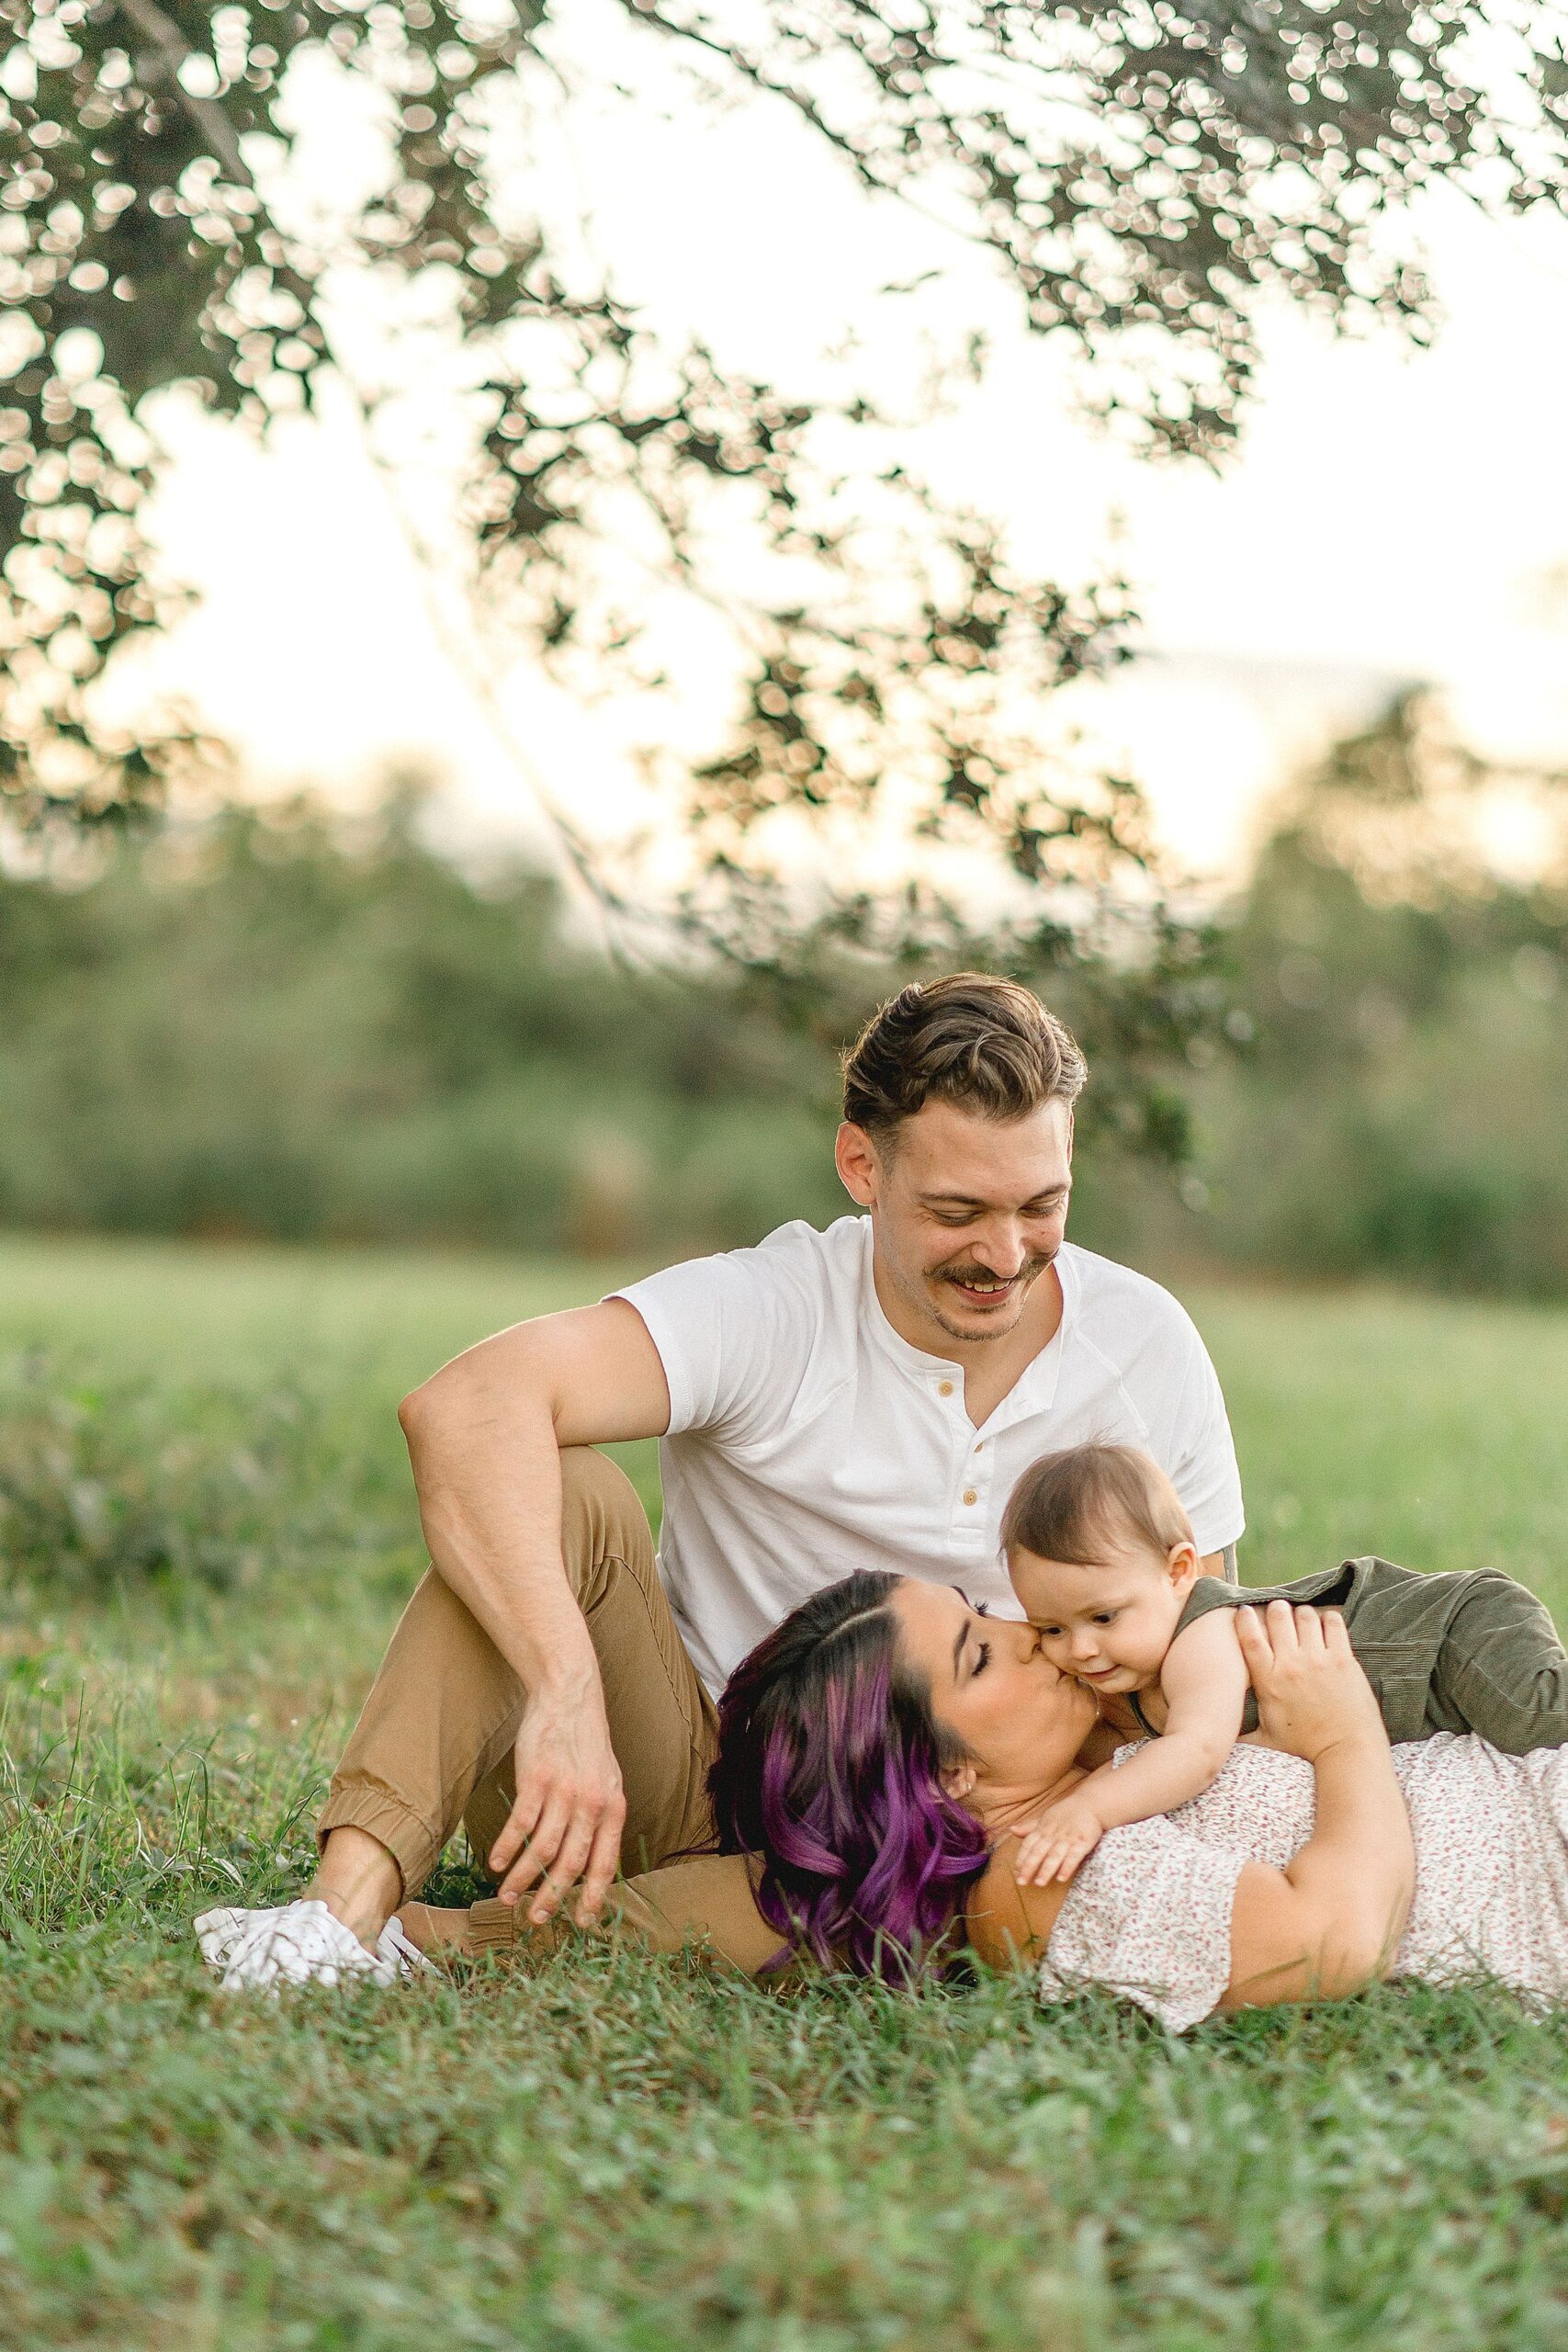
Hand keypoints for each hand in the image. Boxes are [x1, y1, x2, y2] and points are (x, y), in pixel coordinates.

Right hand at [487, 1676, 626, 1925]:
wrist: (570, 1698)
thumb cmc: (586, 1744)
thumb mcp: (608, 1781)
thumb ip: (602, 1818)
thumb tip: (594, 1862)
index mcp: (614, 1809)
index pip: (605, 1863)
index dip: (593, 1896)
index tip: (581, 1922)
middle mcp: (591, 1804)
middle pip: (570, 1864)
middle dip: (552, 1897)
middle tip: (536, 1919)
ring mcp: (563, 1792)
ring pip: (542, 1849)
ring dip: (523, 1879)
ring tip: (508, 1897)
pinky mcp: (537, 1779)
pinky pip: (520, 1823)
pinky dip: (507, 1847)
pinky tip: (497, 1862)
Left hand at [1013, 1792, 1104, 1885]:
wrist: (1091, 1803)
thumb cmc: (1067, 1813)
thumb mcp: (1046, 1817)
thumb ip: (1030, 1827)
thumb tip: (1012, 1830)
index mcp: (1043, 1828)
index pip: (1028, 1845)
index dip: (1021, 1858)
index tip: (1015, 1872)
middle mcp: (1053, 1834)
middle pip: (1038, 1852)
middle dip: (1029, 1867)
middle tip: (1021, 1881)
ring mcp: (1068, 1838)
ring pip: (1054, 1855)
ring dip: (1046, 1870)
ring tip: (1039, 1883)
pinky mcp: (1082, 1842)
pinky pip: (1073, 1856)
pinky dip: (1067, 1867)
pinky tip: (1061, 1878)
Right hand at [1235, 1602, 1387, 1765]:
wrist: (1346, 1751)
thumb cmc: (1306, 1747)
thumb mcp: (1266, 1739)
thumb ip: (1241, 1733)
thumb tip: (1216, 1735)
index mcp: (1269, 1681)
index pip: (1250, 1638)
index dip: (1245, 1619)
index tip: (1245, 1610)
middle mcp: (1291, 1664)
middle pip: (1277, 1618)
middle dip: (1276, 1609)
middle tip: (1278, 1612)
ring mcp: (1318, 1659)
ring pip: (1305, 1616)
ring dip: (1301, 1613)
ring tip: (1302, 1619)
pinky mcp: (1343, 1659)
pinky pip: (1333, 1624)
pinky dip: (1328, 1618)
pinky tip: (1325, 1624)